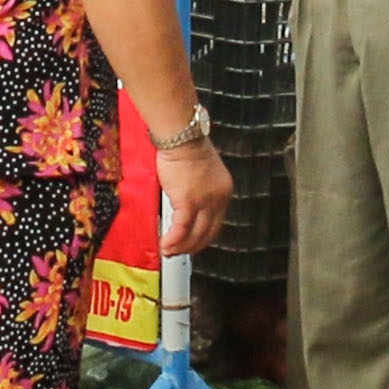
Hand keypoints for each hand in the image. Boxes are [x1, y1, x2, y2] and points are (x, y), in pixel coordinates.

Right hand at [155, 137, 230, 258]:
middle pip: (208, 233)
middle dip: (192, 247)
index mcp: (223, 191)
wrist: (181, 136)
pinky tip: (165, 244)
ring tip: (168, 251)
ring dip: (181, 247)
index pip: (216, 223)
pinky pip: (181, 229)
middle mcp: (218, 198)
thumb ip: (196, 190)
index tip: (191, 243)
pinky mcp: (188, 202)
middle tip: (178, 252)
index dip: (202, 237)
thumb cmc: (185, 146)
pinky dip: (173, 240)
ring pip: (195, 235)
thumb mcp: (199, 171)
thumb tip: (182, 205)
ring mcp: (205, 201)